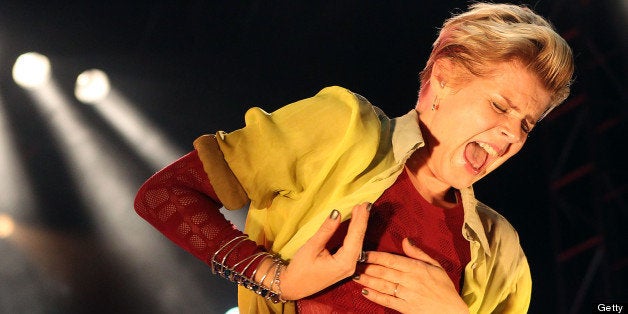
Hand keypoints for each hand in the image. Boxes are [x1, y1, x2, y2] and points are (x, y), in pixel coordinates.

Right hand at [276, 202, 370, 299]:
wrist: (293, 287)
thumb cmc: (300, 268)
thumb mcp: (312, 247)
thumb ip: (326, 230)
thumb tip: (337, 213)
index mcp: (344, 263)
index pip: (355, 237)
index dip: (360, 220)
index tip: (363, 205)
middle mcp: (350, 266)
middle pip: (359, 240)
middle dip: (362, 221)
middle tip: (365, 204)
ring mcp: (349, 268)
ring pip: (357, 244)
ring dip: (359, 227)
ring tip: (361, 211)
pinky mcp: (345, 266)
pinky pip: (353, 248)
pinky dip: (354, 234)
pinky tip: (355, 225)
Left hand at [353, 238, 468, 313]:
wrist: (452, 312)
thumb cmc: (444, 288)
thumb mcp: (436, 266)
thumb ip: (418, 253)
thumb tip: (405, 240)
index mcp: (417, 268)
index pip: (392, 260)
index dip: (376, 256)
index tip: (363, 252)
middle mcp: (410, 281)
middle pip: (384, 272)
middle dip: (367, 267)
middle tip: (353, 262)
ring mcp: (407, 295)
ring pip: (383, 285)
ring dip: (367, 280)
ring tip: (355, 275)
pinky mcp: (405, 308)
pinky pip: (387, 301)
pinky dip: (375, 296)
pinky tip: (364, 291)